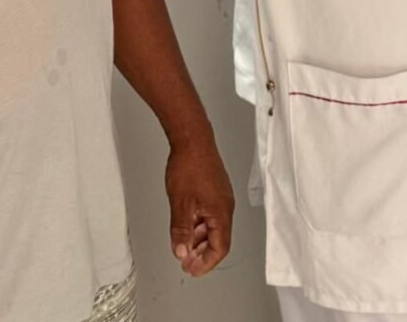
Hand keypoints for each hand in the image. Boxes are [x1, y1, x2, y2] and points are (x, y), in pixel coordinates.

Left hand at [165, 130, 234, 275]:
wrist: (192, 138)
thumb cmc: (190, 165)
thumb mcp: (181, 203)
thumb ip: (181, 230)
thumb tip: (181, 251)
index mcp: (221, 213)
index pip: (219, 248)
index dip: (206, 263)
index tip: (192, 269)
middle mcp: (225, 206)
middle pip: (217, 239)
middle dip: (201, 254)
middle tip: (186, 262)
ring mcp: (220, 196)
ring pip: (212, 226)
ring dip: (198, 239)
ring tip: (183, 246)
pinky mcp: (214, 188)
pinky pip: (210, 214)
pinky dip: (199, 224)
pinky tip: (186, 225)